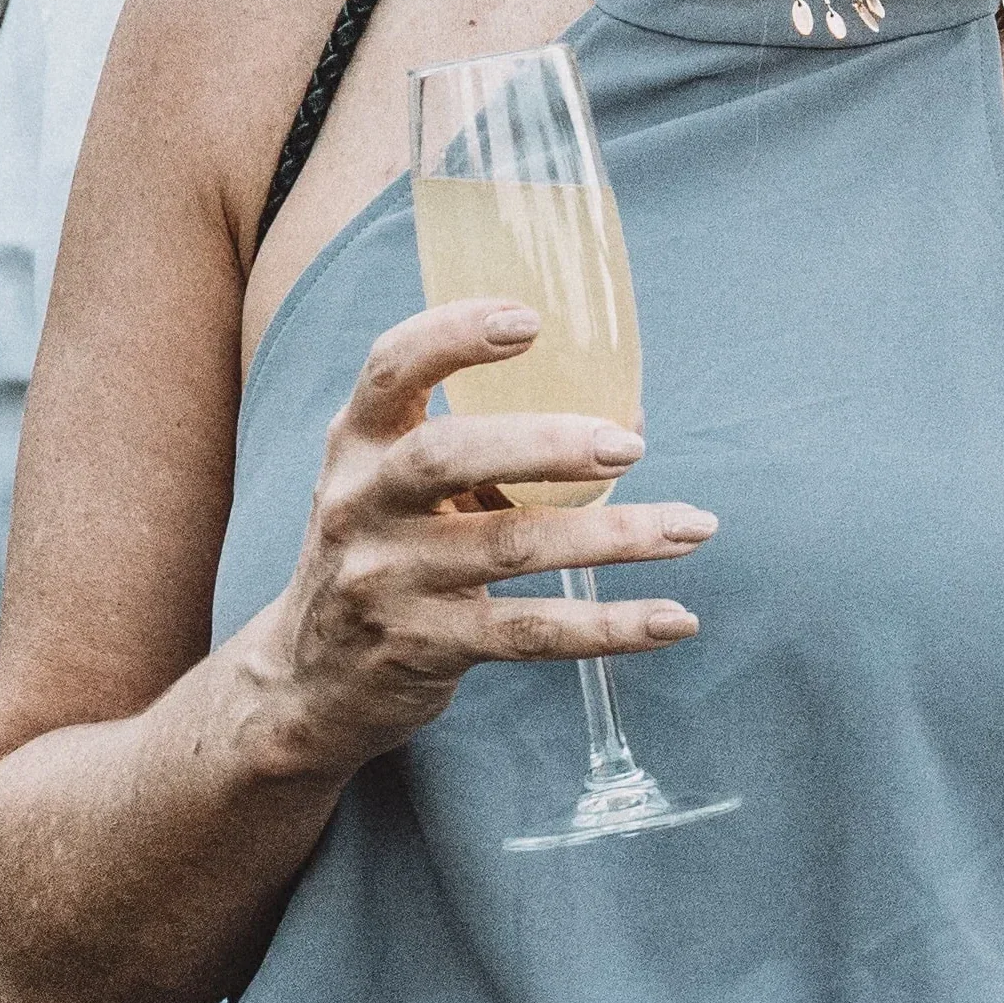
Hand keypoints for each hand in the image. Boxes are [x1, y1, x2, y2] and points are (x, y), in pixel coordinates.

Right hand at [248, 299, 717, 781]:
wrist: (310, 682)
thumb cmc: (387, 552)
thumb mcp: (399, 487)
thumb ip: (488, 446)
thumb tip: (630, 415)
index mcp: (357, 444)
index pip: (391, 369)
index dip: (454, 335)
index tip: (530, 320)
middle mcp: (361, 504)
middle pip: (448, 455)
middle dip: (546, 444)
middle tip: (631, 445)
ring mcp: (388, 580)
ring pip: (510, 547)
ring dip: (615, 536)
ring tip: (694, 527)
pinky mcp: (423, 648)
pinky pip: (531, 633)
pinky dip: (611, 626)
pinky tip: (675, 618)